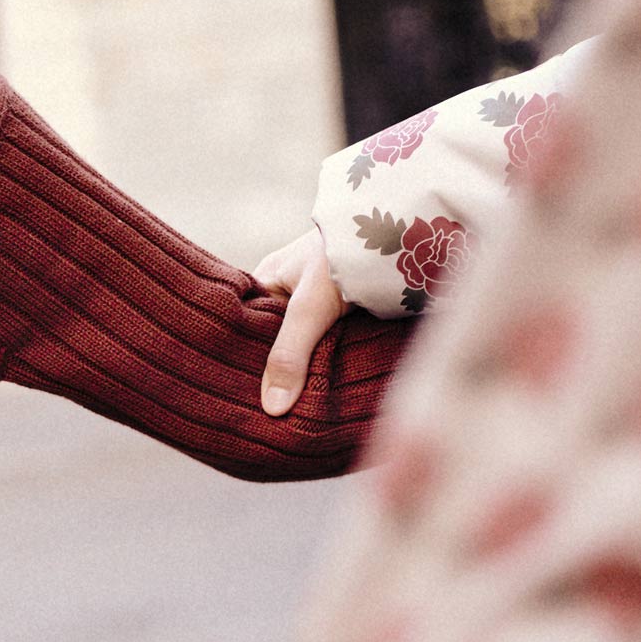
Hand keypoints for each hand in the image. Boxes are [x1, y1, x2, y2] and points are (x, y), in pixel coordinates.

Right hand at [251, 224, 344, 414]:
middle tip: (272, 414)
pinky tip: (328, 389)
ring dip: (306, 372)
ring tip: (297, 412)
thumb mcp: (309, 307)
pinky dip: (329, 363)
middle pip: (273, 343)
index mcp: (265, 282)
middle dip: (277, 374)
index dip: (243, 363)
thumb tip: (272, 408)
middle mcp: (287, 292)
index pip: (243, 330)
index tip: (241, 399)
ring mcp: (317, 301)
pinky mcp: (346, 310)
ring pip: (303, 347)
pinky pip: (329, 344)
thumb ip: (289, 354)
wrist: (399, 227)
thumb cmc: (342, 254)